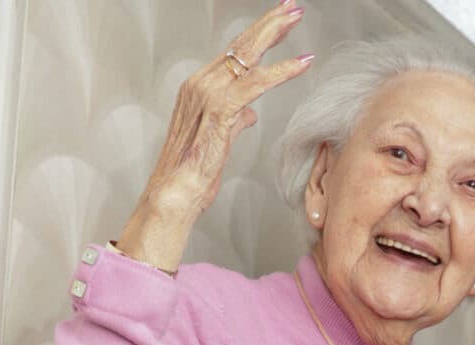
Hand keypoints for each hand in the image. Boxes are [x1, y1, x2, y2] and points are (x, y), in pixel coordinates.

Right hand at [117, 1, 312, 272]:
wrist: (174, 195)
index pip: (233, 55)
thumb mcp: (219, 144)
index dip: (258, 37)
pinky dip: (280, 71)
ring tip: (298, 19)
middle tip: (292, 7)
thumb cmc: (193, 176)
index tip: (279, 23)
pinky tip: (300, 64)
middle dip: (268, 23)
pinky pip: (255, 84)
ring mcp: (208, 95)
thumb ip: (234, 122)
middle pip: (240, 46)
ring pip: (248, 56)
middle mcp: (200, 85)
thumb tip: (250, 113)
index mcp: (198, 90)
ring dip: (276, 35)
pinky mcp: (220, 111)